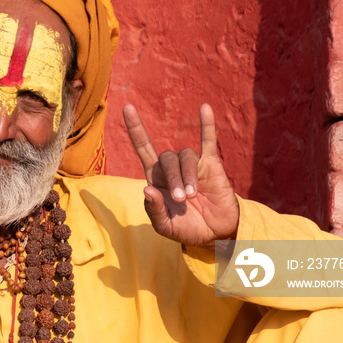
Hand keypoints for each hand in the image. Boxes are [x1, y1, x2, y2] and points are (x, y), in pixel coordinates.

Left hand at [123, 103, 237, 248]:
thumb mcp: (164, 226)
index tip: (127, 108)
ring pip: (185, 155)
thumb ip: (154, 210)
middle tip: (182, 200)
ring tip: (192, 195)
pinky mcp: (211, 165)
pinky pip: (208, 141)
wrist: (215, 234)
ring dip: (188, 175)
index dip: (136, 129)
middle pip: (166, 158)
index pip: (143, 148)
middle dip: (173, 178)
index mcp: (157, 179)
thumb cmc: (185, 228)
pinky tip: (205, 109)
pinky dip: (206, 125)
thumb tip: (147, 188)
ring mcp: (192, 164)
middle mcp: (172, 168)